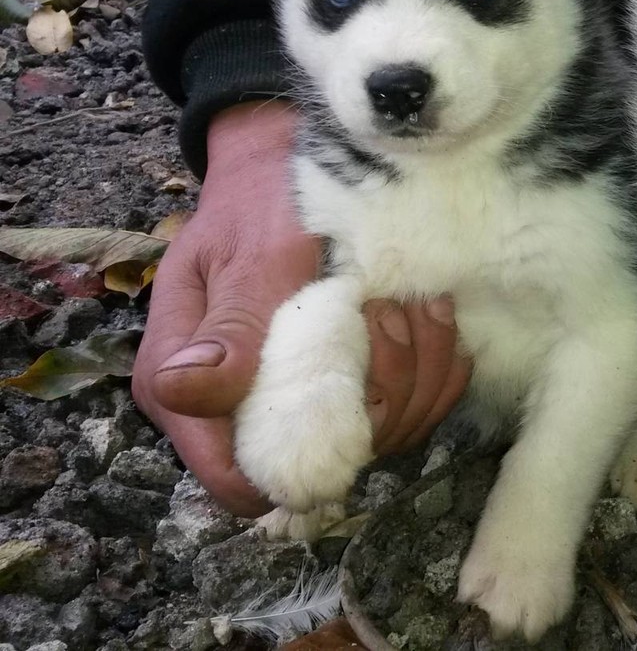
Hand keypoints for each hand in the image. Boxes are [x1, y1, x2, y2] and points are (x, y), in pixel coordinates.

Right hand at [131, 102, 470, 515]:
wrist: (293, 172)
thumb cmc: (260, 207)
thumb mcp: (247, 257)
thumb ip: (230, 327)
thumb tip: (183, 390)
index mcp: (189, 387)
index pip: (236, 479)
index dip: (296, 463)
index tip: (348, 392)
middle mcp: (243, 411)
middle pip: (328, 462)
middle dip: (378, 394)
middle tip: (388, 311)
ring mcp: (308, 403)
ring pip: (386, 435)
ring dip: (417, 371)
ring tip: (412, 302)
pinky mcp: (360, 386)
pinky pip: (419, 408)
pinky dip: (439, 366)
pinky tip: (432, 314)